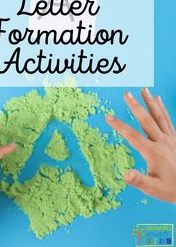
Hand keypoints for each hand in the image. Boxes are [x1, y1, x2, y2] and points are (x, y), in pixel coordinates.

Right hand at [106, 88, 175, 202]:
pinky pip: (168, 119)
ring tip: (143, 89)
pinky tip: (158, 99)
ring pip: (159, 116)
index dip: (119, 126)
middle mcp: (162, 141)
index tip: (108, 117)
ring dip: (150, 102)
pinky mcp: (175, 138)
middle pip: (146, 119)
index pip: (132, 136)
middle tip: (127, 93)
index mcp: (153, 152)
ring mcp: (170, 138)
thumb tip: (125, 174)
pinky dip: (162, 108)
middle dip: (135, 106)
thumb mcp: (154, 189)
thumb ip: (139, 181)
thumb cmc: (172, 189)